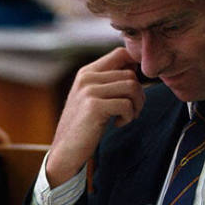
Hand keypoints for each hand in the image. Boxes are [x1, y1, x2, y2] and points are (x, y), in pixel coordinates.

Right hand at [46, 47, 143, 187]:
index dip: (135, 68)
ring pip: (132, 87)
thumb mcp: (92, 98)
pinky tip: (117, 124)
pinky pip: (126, 104)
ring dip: (136, 106)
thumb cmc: (83, 127)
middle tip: (131, 112)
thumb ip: (108, 82)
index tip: (133, 89)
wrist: (65, 151)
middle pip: (130, 74)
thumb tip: (135, 68)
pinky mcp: (94, 106)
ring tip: (125, 117)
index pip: (120, 54)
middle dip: (138, 95)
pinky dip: (128, 117)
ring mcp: (89, 91)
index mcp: (86, 72)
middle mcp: (87, 77)